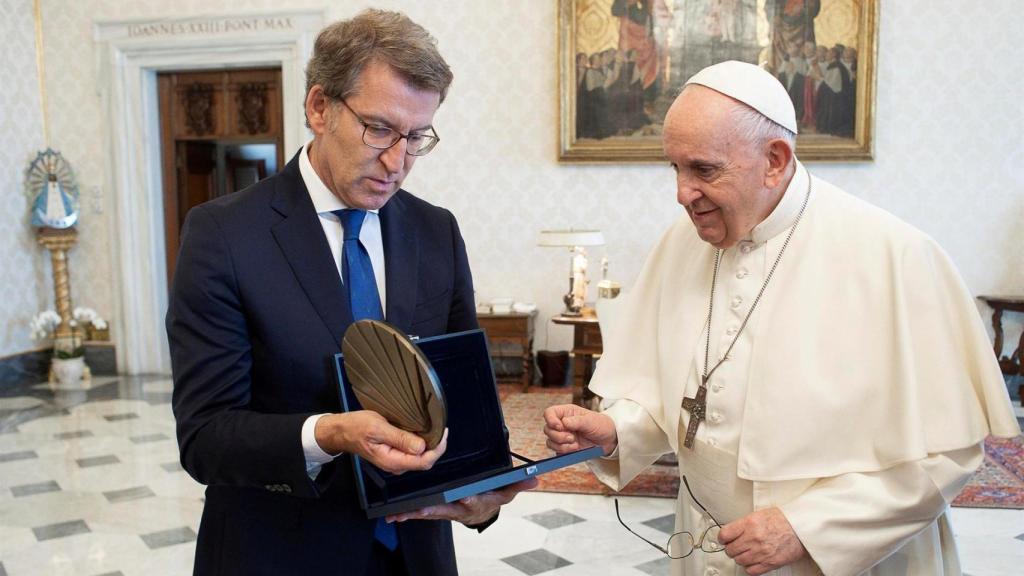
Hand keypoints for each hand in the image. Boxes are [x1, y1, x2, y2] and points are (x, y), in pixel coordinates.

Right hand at [315, 411, 446, 473]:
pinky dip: (420, 443)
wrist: (342, 431)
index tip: (443, 432)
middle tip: (441, 428)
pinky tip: (422, 432)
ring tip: (433, 428)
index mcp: (392, 461)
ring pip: (420, 457)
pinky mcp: (394, 455)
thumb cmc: (357, 427)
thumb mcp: (378, 428)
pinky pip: (412, 452)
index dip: (438, 449)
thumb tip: (421, 447)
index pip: (424, 462)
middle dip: (436, 446)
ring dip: (429, 445)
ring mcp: (395, 461)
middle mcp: (396, 465)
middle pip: (425, 461)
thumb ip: (400, 439)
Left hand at [384, 478, 537, 525]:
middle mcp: (459, 509)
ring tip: (398, 514)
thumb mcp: (506, 492)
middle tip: (419, 508)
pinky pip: (420, 512)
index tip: (465, 497)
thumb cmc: (491, 498)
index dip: (470, 499)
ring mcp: (445, 511)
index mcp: (475, 502)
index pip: (473, 500)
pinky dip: (408, 514)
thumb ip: (517, 485)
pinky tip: (394, 515)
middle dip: (431, 509)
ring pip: (428, 512)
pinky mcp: (435, 510)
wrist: (479, 513)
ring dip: (413, 514)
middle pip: (445, 509)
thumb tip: (535, 479)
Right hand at [543, 404, 617, 455]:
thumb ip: (577, 421)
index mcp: (566, 413)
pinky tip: (575, 450)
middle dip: (559, 436)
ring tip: (576, 445)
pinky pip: (556, 452)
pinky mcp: (565, 447)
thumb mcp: (591, 421)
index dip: (551, 420)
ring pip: (550, 442)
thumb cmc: (600, 425)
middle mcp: (562, 424)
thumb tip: (564, 422)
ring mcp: (562, 436)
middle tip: (572, 438)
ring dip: (562, 446)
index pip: (549, 413)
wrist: (608, 439)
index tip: (560, 427)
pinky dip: (564, 452)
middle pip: (547, 429)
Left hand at [717, 507, 806, 574]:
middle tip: (735, 546)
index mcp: (750, 523)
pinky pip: (752, 570)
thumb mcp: (760, 514)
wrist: (802, 528)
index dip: (722, 537)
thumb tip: (733, 531)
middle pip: (730, 549)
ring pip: (739, 561)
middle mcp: (754, 538)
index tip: (723, 539)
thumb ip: (745, 523)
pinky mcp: (770, 563)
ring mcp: (762, 552)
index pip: (725, 534)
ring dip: (740, 557)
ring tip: (745, 553)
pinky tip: (752, 561)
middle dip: (731, 548)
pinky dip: (750, 567)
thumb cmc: (785, 520)